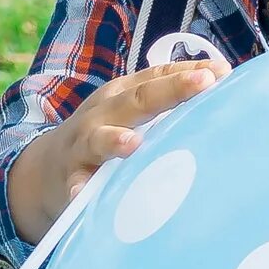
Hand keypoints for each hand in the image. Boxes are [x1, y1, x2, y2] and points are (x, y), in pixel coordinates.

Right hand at [9, 58, 220, 242]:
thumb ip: (169, 101)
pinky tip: (83, 197)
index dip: (188, 72)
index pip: (158, 76)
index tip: (222, 71)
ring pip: (99, 139)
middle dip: (171, 90)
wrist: (45, 168)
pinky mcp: (70, 176)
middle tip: (203, 83)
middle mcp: (104, 113)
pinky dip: (79, 190)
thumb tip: (223, 81)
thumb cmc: (105, 135)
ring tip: (133, 144)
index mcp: (123, 93)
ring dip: (115, 141)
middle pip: (138, 99)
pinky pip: (74, 184)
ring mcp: (83, 144)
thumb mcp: (130, 112)